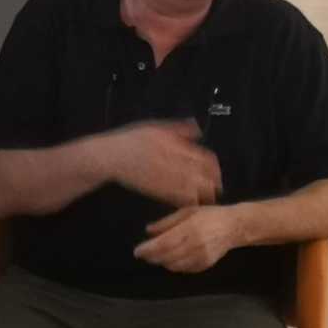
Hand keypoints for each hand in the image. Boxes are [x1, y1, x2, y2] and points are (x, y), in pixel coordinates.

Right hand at [105, 120, 221, 208]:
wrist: (110, 157)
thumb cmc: (131, 140)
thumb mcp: (155, 126)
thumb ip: (178, 129)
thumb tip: (198, 129)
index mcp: (175, 145)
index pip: (204, 157)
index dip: (214, 166)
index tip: (216, 169)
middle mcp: (173, 161)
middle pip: (203, 175)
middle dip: (213, 182)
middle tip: (217, 185)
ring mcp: (166, 178)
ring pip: (194, 189)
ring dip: (203, 194)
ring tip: (208, 195)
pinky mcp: (158, 191)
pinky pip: (178, 199)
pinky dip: (188, 201)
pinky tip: (191, 201)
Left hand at [134, 204, 239, 272]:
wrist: (235, 227)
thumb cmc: (209, 215)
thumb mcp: (187, 212)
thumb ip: (167, 222)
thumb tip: (149, 231)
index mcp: (189, 229)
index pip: (163, 244)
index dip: (148, 249)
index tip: (137, 251)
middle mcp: (195, 246)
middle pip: (167, 257)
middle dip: (152, 257)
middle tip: (143, 254)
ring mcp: (201, 257)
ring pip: (174, 266)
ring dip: (162, 262)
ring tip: (156, 256)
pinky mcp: (205, 265)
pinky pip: (184, 269)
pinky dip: (175, 266)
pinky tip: (171, 259)